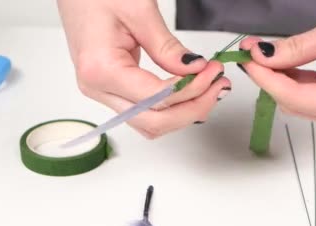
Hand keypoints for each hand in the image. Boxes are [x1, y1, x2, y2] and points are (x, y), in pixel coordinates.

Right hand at [57, 0, 230, 137]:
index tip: (213, 71)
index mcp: (100, 69)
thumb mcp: (139, 10)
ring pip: (151, 124)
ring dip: (184, 112)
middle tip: (217, 85)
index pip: (157, 99)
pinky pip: (145, 111)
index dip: (191, 90)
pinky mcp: (111, 89)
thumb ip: (168, 48)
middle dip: (192, 108)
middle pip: (155, 122)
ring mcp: (102, 92)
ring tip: (209, 88)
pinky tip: (191, 90)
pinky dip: (171, 107)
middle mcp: (97, 89)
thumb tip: (195, 71)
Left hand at [239, 0, 315, 127]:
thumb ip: (294, 49)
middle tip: (251, 51)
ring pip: (303, 100)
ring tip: (264, 52)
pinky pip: (315, 93)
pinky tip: (285, 59)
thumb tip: (259, 55)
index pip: (295, 98)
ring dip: (282, 78)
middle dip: (271, 78)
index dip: (266, 78)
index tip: (246, 57)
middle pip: (297, 104)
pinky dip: (297, 76)